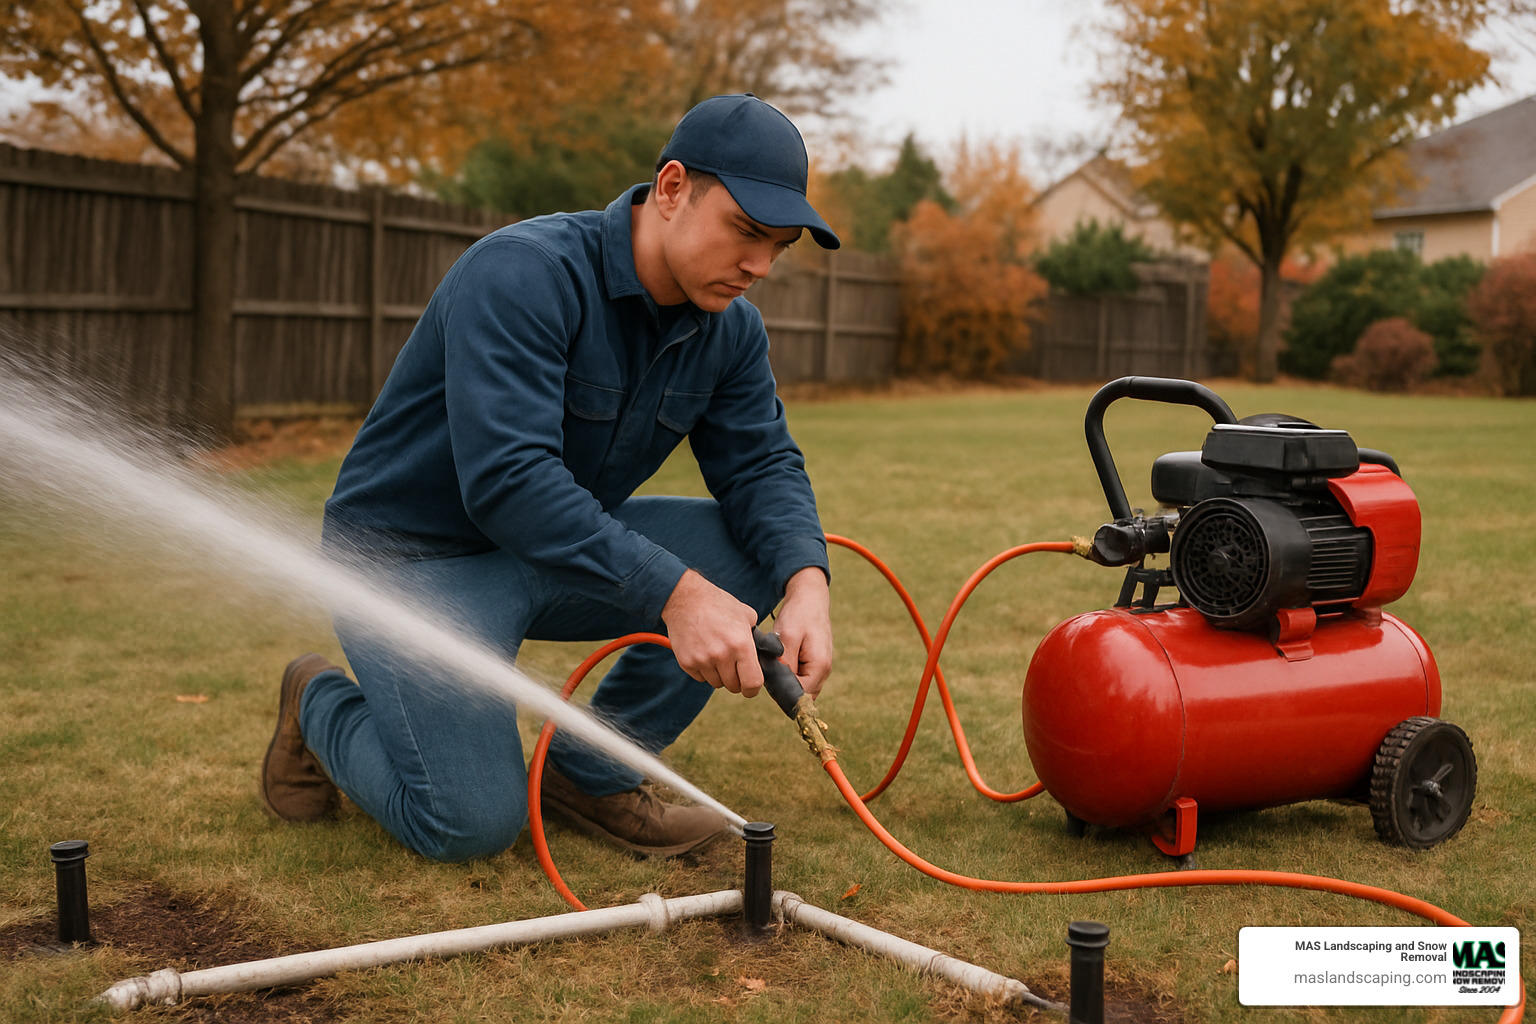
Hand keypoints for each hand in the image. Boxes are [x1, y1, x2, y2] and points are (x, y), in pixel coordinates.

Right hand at [661, 570, 763, 696]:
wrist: (686, 599)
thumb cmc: (719, 605)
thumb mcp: (747, 616)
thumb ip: (758, 638)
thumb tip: (768, 654)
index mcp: (741, 645)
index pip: (752, 683)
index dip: (753, 689)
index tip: (751, 687)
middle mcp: (722, 655)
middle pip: (733, 686)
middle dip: (736, 679)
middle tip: (733, 665)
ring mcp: (702, 660)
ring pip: (716, 683)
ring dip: (719, 675)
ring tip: (717, 655)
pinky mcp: (687, 662)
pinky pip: (701, 678)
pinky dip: (704, 671)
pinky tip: (704, 652)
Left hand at [772, 567, 832, 697]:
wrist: (809, 598)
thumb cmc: (799, 614)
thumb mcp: (787, 637)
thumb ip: (785, 664)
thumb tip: (780, 685)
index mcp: (820, 666)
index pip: (801, 695)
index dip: (782, 691)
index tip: (768, 676)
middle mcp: (824, 670)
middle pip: (802, 693)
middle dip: (784, 686)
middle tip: (769, 668)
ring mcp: (821, 667)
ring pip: (802, 686)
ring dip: (787, 679)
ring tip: (775, 661)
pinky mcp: (815, 663)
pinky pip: (802, 677)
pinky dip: (791, 673)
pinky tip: (781, 659)